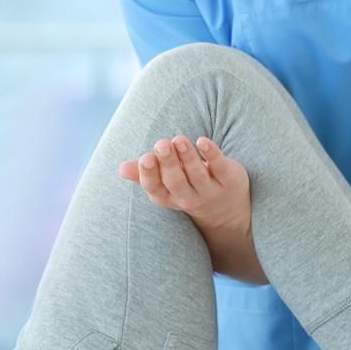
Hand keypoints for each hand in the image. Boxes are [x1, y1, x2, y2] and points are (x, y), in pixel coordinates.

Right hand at [118, 135, 250, 231]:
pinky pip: (219, 167)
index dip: (149, 175)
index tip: (145, 158)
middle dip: (168, 163)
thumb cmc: (189, 188)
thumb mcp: (166, 185)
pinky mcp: (229, 179)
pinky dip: (211, 154)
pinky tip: (202, 141)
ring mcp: (210, 190)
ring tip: (179, 140)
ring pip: (197, 174)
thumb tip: (121, 168)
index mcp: (169, 197)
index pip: (155, 189)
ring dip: (187, 156)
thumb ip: (146, 174)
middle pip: (176, 181)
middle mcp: (189, 197)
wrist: (226, 209)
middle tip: (161, 144)